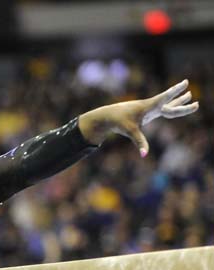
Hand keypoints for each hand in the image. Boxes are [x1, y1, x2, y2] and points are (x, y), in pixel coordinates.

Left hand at [79, 79, 198, 156]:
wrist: (107, 116)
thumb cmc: (118, 122)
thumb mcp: (130, 132)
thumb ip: (140, 142)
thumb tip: (144, 155)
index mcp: (148, 106)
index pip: (165, 97)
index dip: (175, 91)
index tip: (184, 83)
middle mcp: (150, 105)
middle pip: (169, 101)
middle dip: (181, 98)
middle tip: (192, 93)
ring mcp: (148, 109)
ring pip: (167, 104)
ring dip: (178, 100)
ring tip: (190, 94)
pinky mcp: (146, 112)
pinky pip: (161, 109)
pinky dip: (170, 106)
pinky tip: (172, 106)